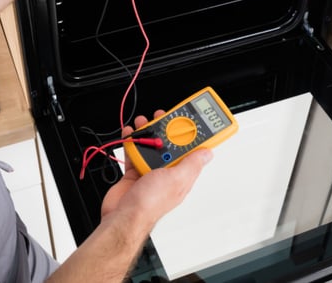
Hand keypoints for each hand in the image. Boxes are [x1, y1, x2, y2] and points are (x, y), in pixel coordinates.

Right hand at [100, 112, 212, 230]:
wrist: (123, 216)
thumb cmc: (149, 204)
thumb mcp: (176, 179)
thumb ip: (191, 164)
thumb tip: (208, 153)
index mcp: (181, 176)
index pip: (192, 152)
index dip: (193, 136)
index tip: (192, 121)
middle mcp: (167, 173)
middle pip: (170, 145)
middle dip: (166, 129)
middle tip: (162, 117)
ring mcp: (151, 172)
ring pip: (152, 146)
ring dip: (147, 133)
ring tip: (144, 123)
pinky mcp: (135, 172)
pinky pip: (135, 152)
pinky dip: (132, 142)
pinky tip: (131, 134)